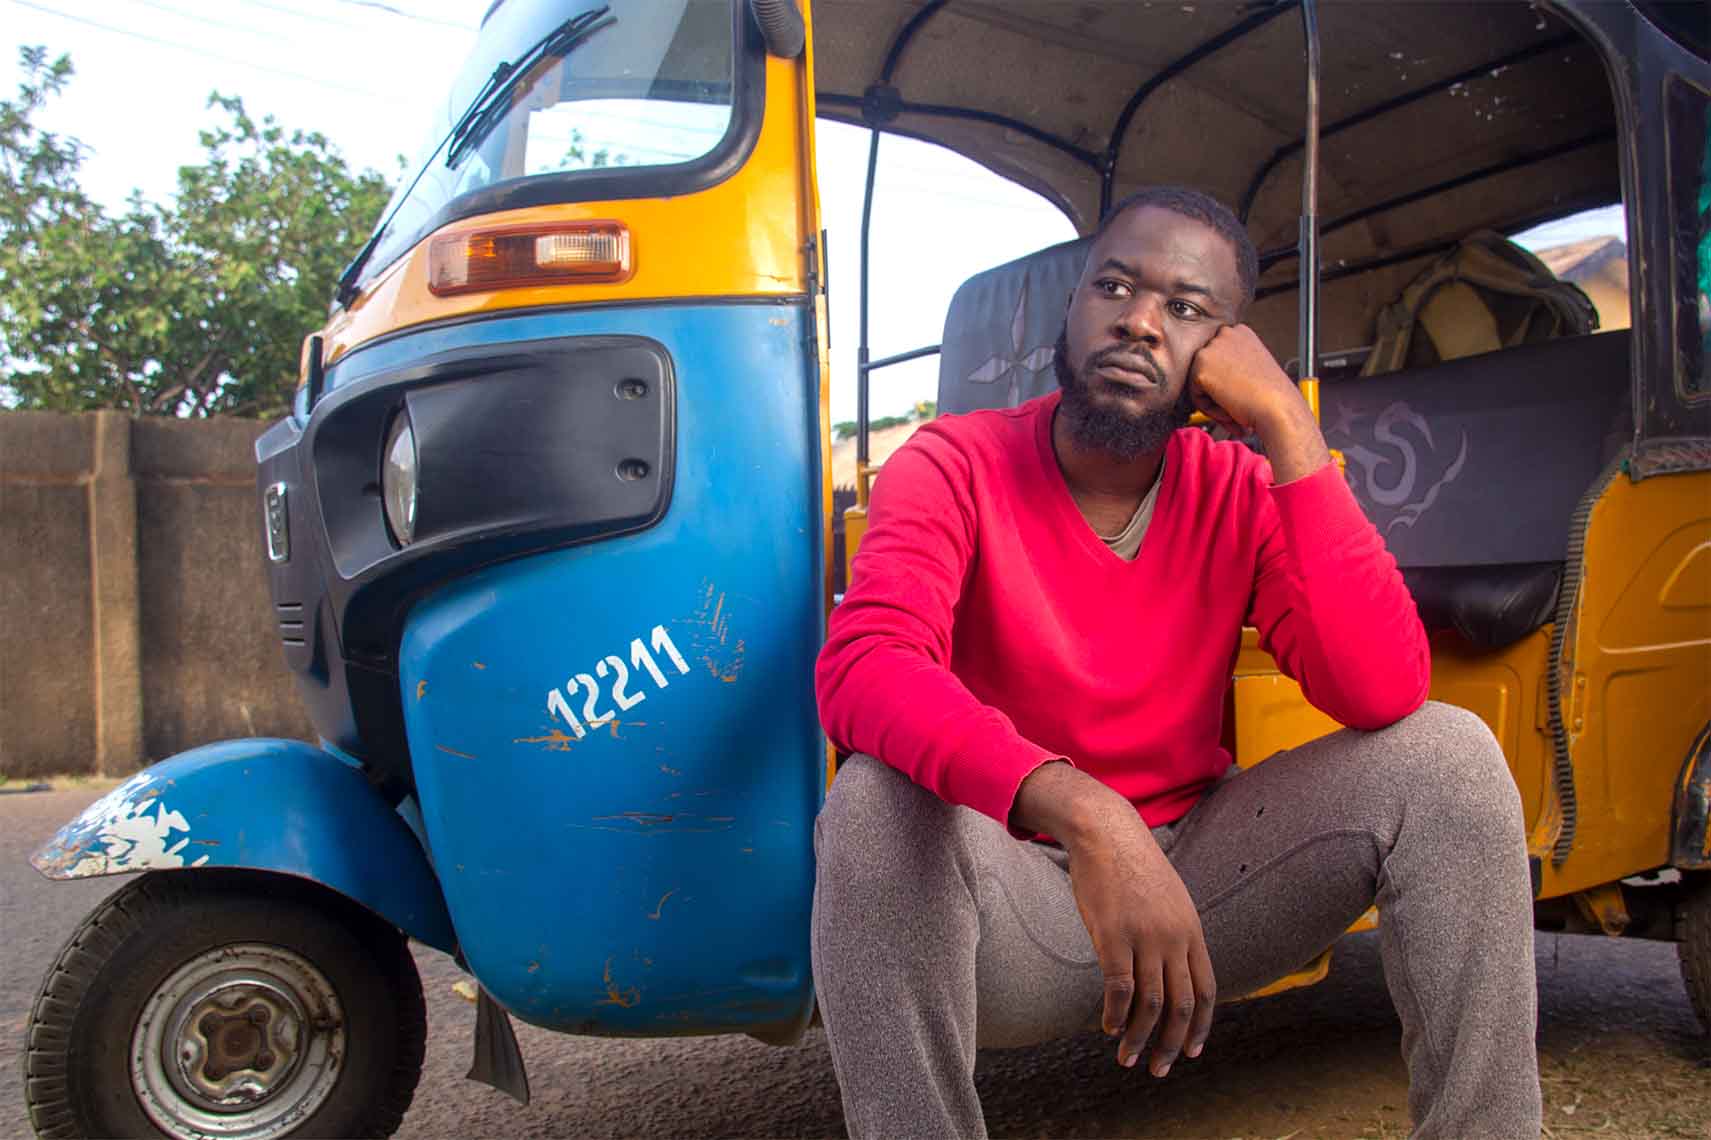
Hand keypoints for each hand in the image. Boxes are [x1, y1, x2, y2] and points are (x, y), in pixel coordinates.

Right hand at [1070, 809, 1215, 1074]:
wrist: (1106, 831)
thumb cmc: (1132, 865)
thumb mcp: (1170, 898)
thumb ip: (1177, 933)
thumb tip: (1174, 968)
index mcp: (1191, 930)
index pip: (1206, 991)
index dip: (1200, 1027)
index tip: (1190, 1052)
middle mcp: (1173, 938)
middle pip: (1180, 1004)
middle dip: (1171, 1044)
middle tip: (1158, 1069)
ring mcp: (1144, 937)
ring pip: (1150, 1003)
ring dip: (1140, 1038)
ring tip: (1128, 1058)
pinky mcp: (1112, 935)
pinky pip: (1119, 988)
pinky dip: (1116, 1014)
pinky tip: (1109, 1027)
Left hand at [1189, 324, 1329, 482]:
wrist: (1277, 407)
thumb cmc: (1271, 394)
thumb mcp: (1254, 367)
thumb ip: (1234, 363)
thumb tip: (1216, 375)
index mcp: (1240, 331)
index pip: (1219, 358)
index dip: (1228, 380)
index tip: (1241, 391)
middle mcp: (1225, 333)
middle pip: (1207, 369)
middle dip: (1219, 389)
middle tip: (1239, 403)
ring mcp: (1211, 347)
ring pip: (1199, 382)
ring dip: (1214, 400)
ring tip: (1236, 406)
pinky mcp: (1201, 366)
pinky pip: (1195, 395)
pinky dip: (1209, 408)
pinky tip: (1230, 407)